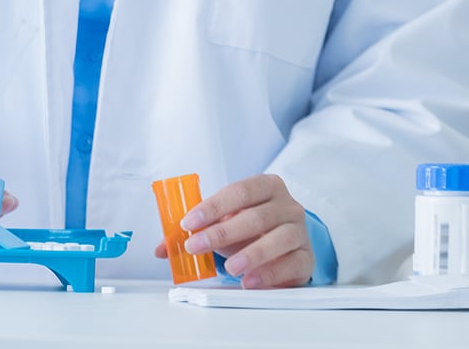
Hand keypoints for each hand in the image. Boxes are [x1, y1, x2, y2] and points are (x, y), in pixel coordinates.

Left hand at [153, 174, 312, 288]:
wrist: (285, 245)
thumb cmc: (251, 229)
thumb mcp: (223, 223)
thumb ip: (195, 231)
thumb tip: (162, 248)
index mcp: (266, 187)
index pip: (240, 192)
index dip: (213, 206)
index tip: (189, 223)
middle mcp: (287, 206)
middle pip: (257, 216)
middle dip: (223, 232)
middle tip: (196, 247)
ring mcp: (300, 232)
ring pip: (280, 238)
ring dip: (252, 253)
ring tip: (230, 268)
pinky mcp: (306, 258)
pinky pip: (292, 264)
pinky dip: (270, 273)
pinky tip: (249, 281)